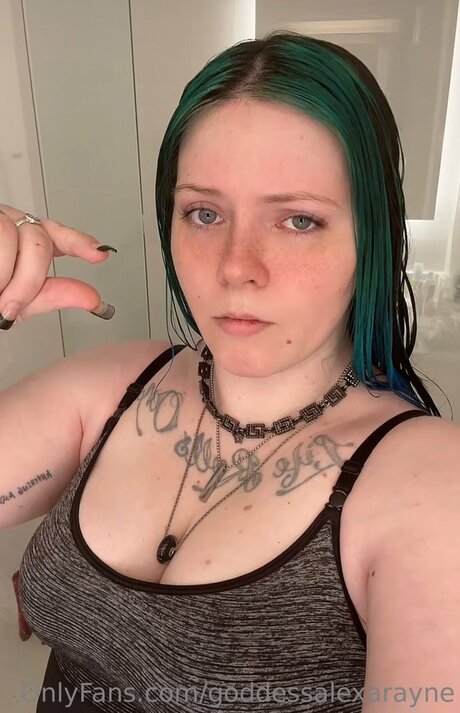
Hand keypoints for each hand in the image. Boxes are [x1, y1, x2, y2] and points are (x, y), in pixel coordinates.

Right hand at [0, 205, 116, 328]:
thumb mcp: (16, 297)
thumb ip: (53, 295)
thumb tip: (92, 298)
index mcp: (26, 239)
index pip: (57, 234)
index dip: (79, 242)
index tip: (99, 254)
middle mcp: (11, 223)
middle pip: (39, 242)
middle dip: (28, 281)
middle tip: (10, 307)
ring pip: (12, 239)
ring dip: (3, 277)